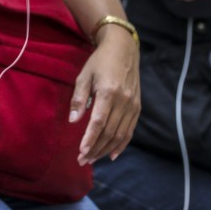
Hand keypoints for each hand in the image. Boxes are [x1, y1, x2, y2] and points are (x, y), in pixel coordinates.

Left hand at [69, 26, 139, 165]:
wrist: (123, 49)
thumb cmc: (99, 61)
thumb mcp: (84, 75)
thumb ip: (79, 98)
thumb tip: (73, 121)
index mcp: (108, 92)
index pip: (99, 122)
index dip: (90, 139)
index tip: (81, 152)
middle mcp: (123, 100)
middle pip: (109, 132)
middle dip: (95, 149)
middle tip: (82, 160)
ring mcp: (133, 105)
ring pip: (120, 135)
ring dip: (106, 149)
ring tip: (93, 158)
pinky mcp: (137, 107)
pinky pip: (130, 130)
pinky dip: (121, 144)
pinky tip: (112, 154)